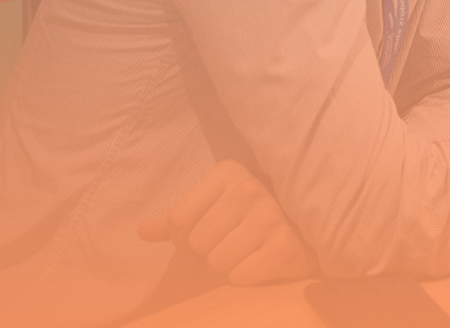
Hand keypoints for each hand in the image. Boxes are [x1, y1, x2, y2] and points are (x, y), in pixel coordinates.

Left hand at [137, 160, 316, 285]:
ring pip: (216, 261)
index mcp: (228, 173)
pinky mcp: (283, 246)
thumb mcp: (215, 204)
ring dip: (226, 264)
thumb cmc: (251, 215)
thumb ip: (179, 217)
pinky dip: (245, 275)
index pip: (178, 218)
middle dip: (207, 252)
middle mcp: (250, 189)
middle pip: (196, 242)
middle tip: (228, 243)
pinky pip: (238, 276)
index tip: (204, 234)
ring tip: (246, 250)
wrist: (306, 225)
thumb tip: (142, 230)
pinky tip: (260, 260)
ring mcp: (270, 217)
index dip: (182, 238)